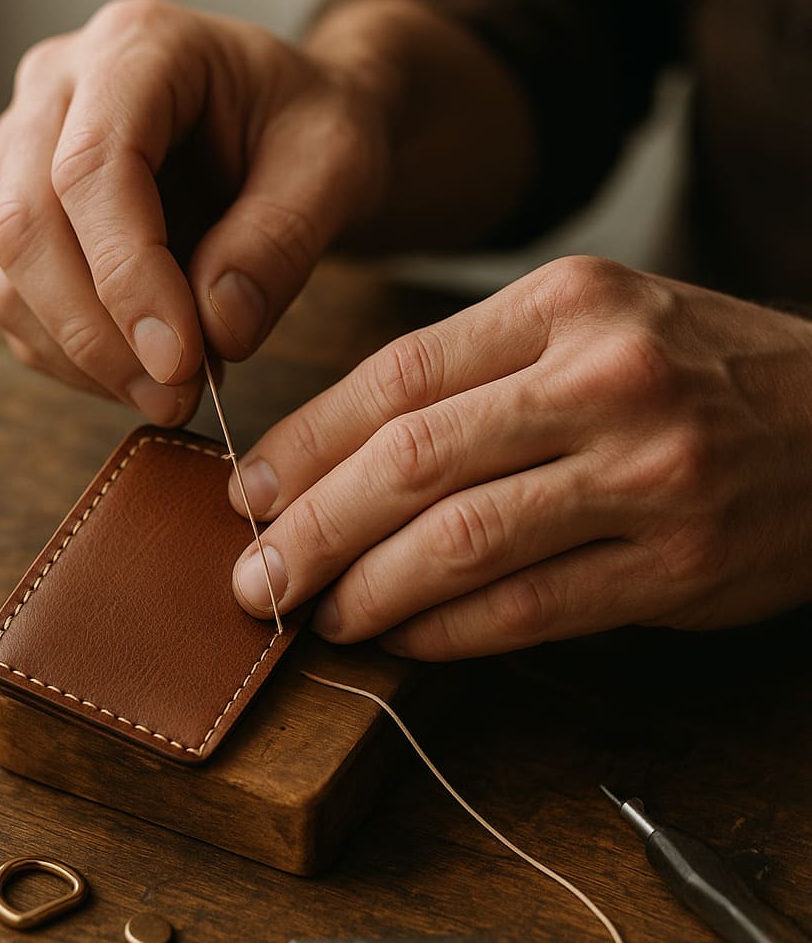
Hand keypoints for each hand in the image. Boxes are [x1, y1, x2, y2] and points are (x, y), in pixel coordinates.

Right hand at [0, 0, 389, 421]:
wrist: (287, 128)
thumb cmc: (309, 129)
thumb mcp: (333, 165)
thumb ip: (280, 240)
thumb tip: (217, 329)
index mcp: (135, 50)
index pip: (92, 170)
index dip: (129, 278)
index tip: (181, 362)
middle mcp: (57, 93)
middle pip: (27, 227)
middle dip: (99, 335)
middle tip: (176, 399)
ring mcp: (28, 156)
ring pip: (11, 277)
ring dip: (85, 359)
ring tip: (172, 393)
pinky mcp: (29, 219)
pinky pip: (22, 306)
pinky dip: (76, 361)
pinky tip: (142, 376)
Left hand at [229, 256, 811, 657]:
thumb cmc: (692, 370)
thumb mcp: (589, 328)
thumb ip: (471, 378)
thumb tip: (336, 457)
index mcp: (565, 303)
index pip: (394, 377)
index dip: (304, 444)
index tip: (250, 492)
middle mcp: (604, 378)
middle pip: (411, 461)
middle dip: (312, 528)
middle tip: (256, 575)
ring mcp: (646, 473)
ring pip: (460, 542)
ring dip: (369, 590)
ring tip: (320, 613)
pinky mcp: (676, 565)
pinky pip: (526, 609)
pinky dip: (446, 633)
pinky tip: (402, 639)